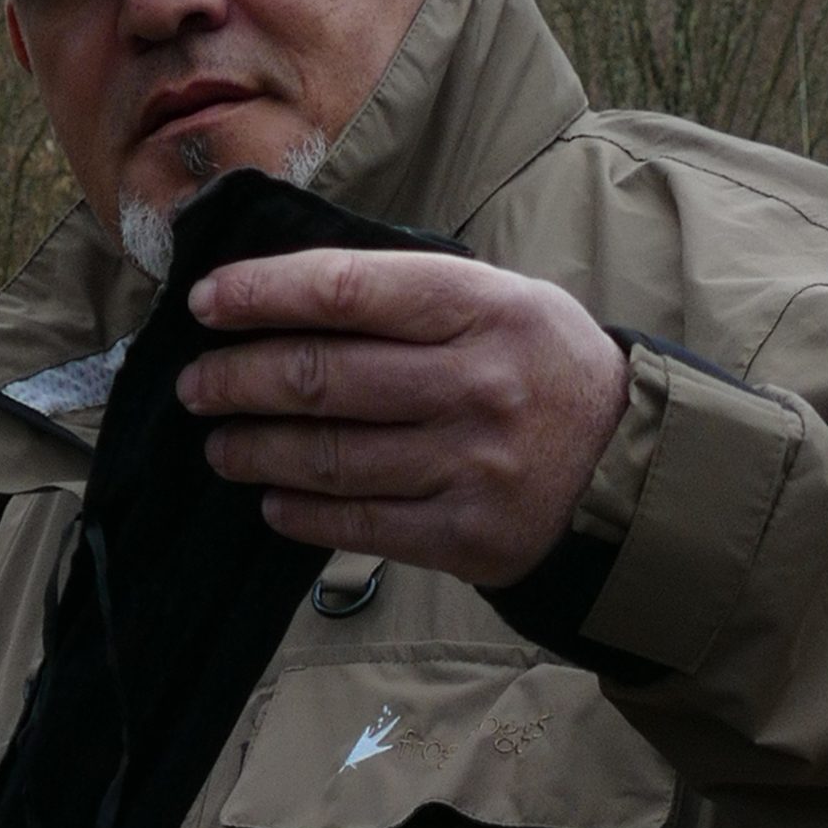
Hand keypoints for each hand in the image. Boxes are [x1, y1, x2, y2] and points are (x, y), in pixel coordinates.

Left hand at [182, 246, 631, 589]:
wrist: (630, 469)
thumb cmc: (545, 369)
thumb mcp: (505, 300)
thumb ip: (410, 296)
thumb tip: (288, 297)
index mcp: (482, 308)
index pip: (346, 291)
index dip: (262, 294)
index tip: (206, 303)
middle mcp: (475, 384)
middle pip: (321, 377)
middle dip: (238, 380)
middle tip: (197, 386)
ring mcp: (469, 465)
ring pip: (328, 456)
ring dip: (253, 450)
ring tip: (220, 443)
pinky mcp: (465, 536)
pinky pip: (358, 523)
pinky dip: (300, 512)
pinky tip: (270, 499)